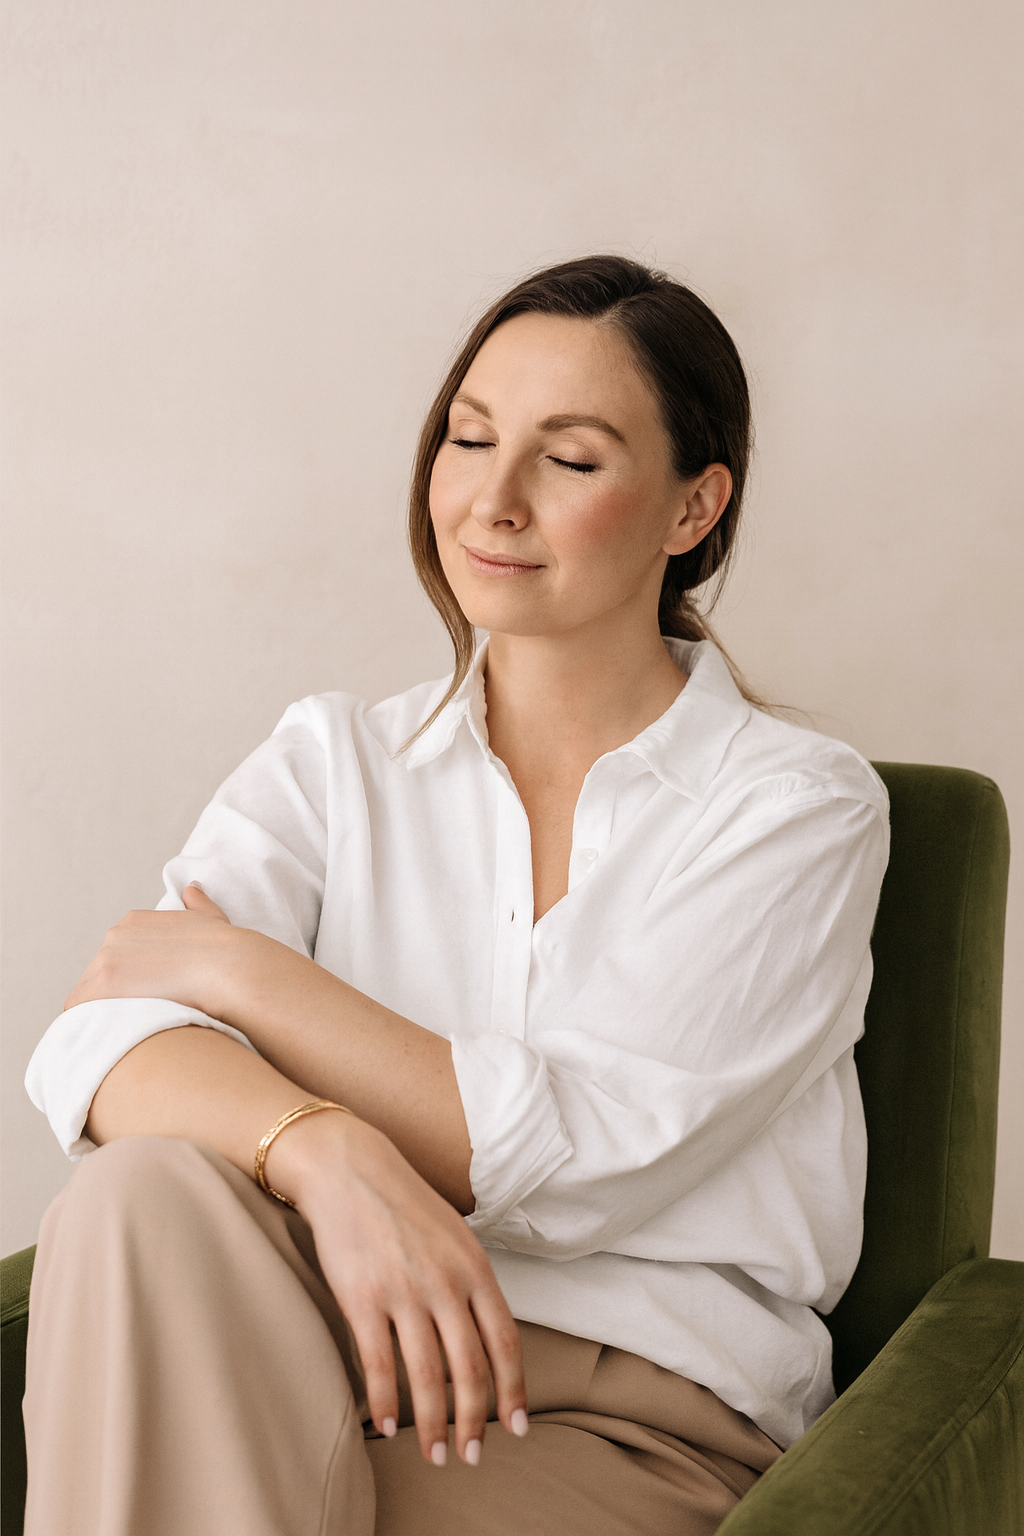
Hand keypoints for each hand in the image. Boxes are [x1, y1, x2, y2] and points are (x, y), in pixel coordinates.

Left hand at [64, 884, 240, 1015]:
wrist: (228, 967)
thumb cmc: (224, 950)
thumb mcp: (209, 917)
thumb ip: (197, 904)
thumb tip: (193, 888)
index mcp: (134, 922)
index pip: (117, 954)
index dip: (129, 977)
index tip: (146, 993)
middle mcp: (115, 936)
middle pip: (100, 972)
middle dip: (114, 992)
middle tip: (139, 1013)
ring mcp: (107, 959)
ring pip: (89, 992)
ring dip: (104, 1008)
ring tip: (129, 1026)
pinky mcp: (103, 986)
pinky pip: (79, 1008)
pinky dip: (89, 1021)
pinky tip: (112, 1032)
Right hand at [268, 1108, 527, 1467]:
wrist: (350, 1168)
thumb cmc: (404, 1203)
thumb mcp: (455, 1235)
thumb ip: (473, 1283)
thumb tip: (489, 1337)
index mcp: (474, 1267)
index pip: (505, 1342)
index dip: (514, 1390)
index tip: (517, 1426)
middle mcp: (445, 1283)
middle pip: (470, 1369)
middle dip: (475, 1422)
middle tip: (471, 1455)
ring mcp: (404, 1292)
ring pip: (428, 1377)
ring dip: (433, 1425)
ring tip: (435, 1453)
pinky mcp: (362, 1300)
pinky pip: (380, 1366)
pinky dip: (386, 1404)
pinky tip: (386, 1426)